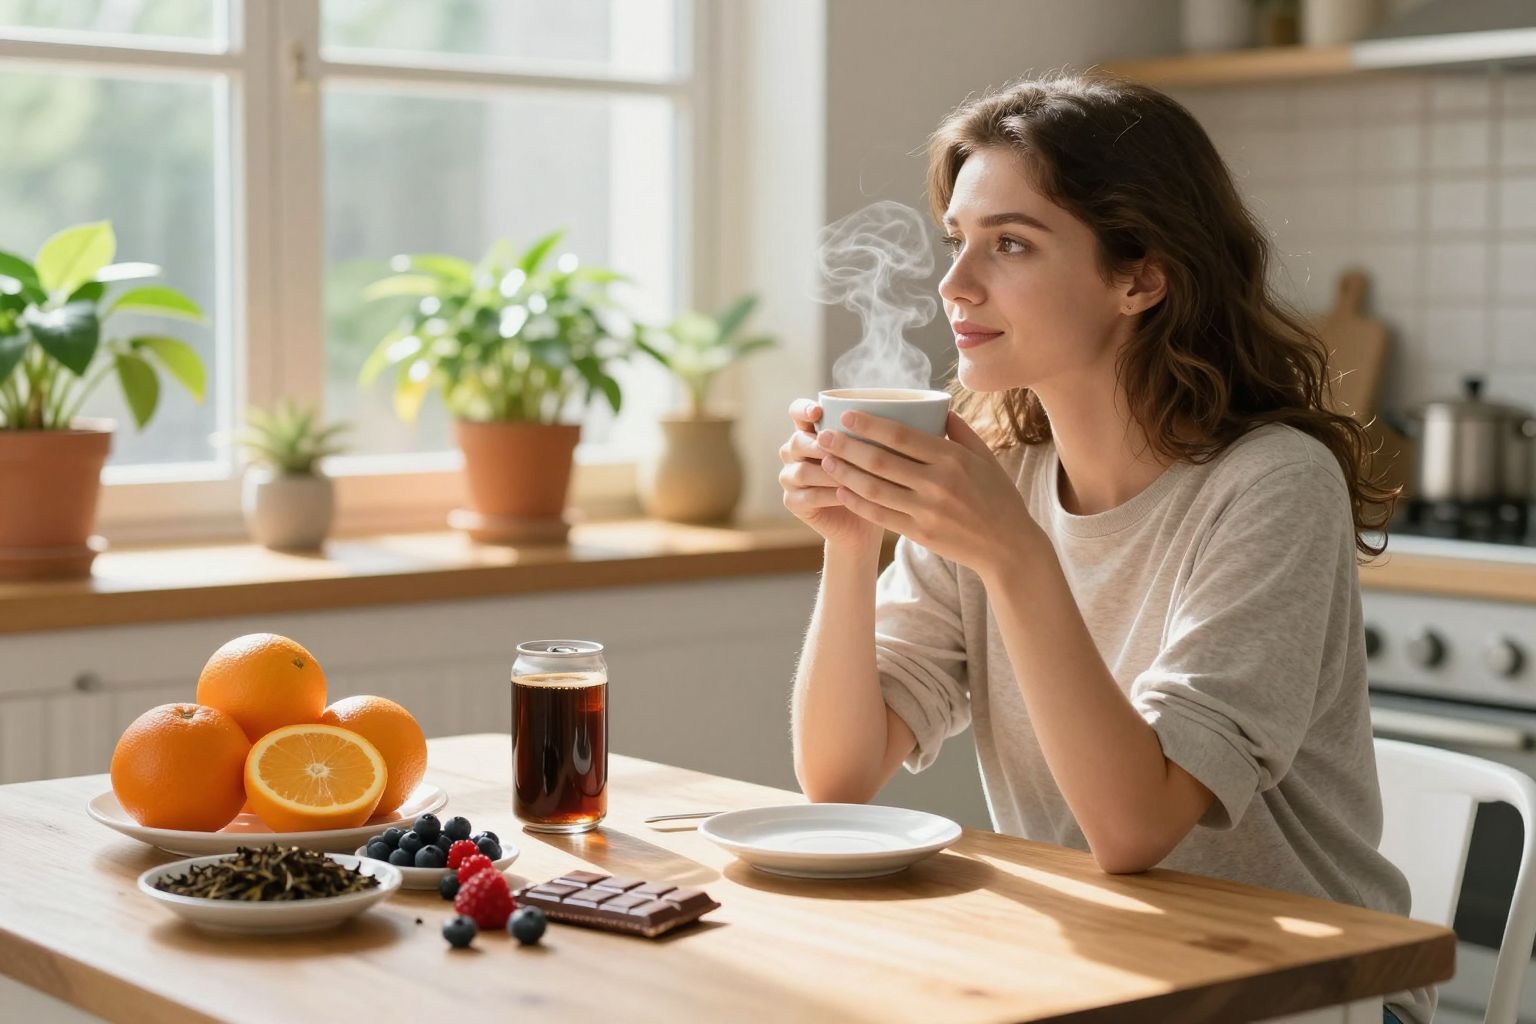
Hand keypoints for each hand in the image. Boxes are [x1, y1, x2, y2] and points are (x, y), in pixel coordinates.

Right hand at [778, 399, 884, 551]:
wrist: (864, 520)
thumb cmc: (873, 478)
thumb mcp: (875, 452)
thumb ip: (873, 433)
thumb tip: (900, 410)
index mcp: (810, 432)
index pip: (797, 412)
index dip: (803, 409)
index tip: (818, 412)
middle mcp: (794, 452)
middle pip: (797, 441)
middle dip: (820, 445)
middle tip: (841, 448)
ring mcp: (790, 478)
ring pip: (802, 470)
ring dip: (829, 472)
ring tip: (853, 473)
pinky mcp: (793, 502)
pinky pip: (808, 496)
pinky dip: (829, 495)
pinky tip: (848, 493)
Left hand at [815, 409, 1041, 576]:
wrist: (1008, 546)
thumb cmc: (997, 496)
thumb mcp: (985, 457)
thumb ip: (959, 431)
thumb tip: (936, 406)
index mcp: (952, 459)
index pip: (901, 435)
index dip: (870, 424)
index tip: (847, 415)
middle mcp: (937, 483)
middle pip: (880, 461)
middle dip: (847, 446)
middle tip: (823, 436)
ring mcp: (926, 511)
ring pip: (874, 489)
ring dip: (845, 474)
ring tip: (826, 461)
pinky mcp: (919, 533)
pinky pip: (880, 515)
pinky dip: (858, 502)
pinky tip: (842, 491)